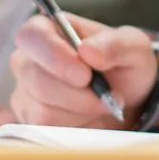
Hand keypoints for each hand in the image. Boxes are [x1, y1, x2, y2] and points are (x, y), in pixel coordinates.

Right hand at [10, 13, 157, 128]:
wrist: (127, 98)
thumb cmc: (124, 63)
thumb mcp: (132, 47)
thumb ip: (114, 44)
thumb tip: (88, 50)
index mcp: (48, 28)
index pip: (32, 35)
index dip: (54, 54)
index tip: (85, 74)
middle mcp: (29, 59)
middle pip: (38, 79)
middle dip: (78, 94)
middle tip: (107, 94)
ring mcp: (26, 92)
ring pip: (43, 110)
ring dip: (81, 111)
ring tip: (101, 102)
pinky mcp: (30, 121)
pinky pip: (47, 131)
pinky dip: (75, 127)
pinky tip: (89, 116)